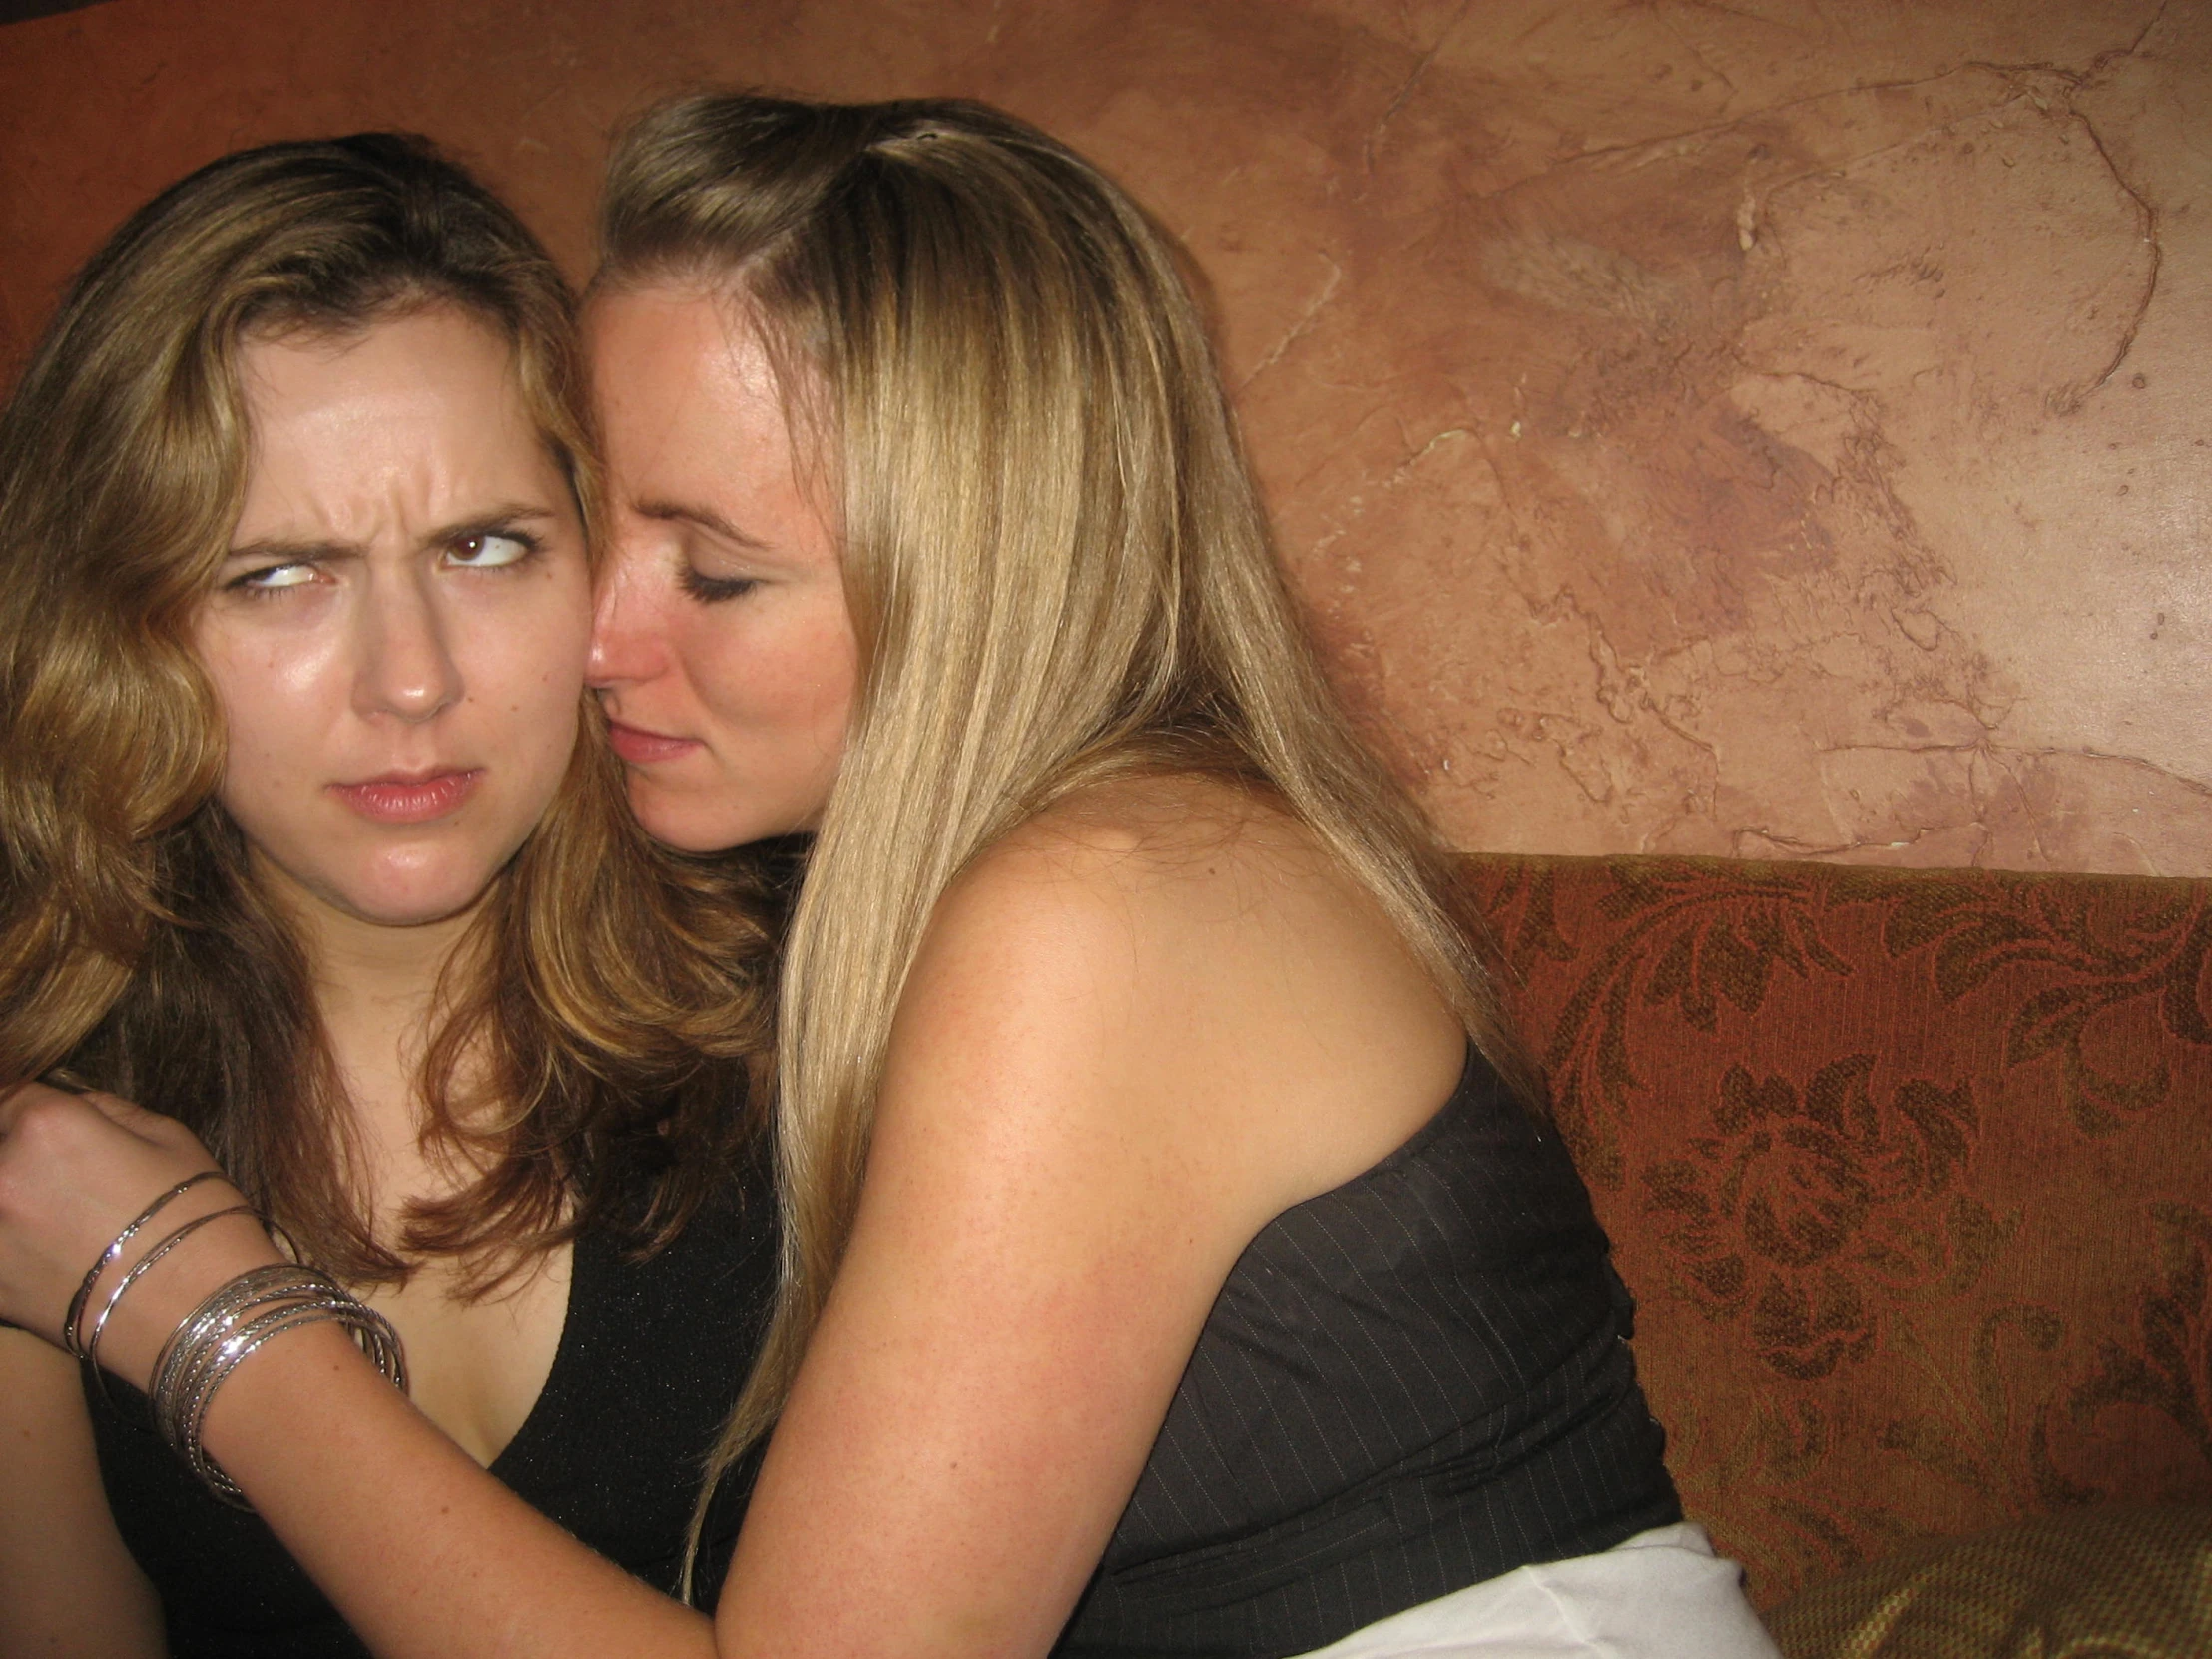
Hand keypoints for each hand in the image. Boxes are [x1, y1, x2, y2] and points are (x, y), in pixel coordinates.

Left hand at [0, 1083, 274, 1384]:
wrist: (200, 1309)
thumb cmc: (198, 1216)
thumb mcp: (170, 1137)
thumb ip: (104, 1109)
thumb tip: (70, 1102)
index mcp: (47, 1125)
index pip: (11, 1092)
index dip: (32, 1105)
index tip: (43, 1119)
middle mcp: (2, 1173)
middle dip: (16, 1150)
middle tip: (57, 1177)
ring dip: (13, 1199)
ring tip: (52, 1217)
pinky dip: (11, 1243)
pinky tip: (49, 1252)